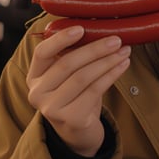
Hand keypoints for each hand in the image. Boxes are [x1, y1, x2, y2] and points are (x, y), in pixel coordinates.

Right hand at [27, 26, 130, 156]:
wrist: (78, 130)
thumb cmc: (75, 94)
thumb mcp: (68, 75)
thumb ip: (72, 54)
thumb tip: (97, 27)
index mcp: (34, 76)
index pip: (42, 53)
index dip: (61, 39)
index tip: (81, 28)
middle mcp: (37, 93)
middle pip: (67, 64)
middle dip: (94, 49)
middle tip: (116, 40)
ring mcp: (52, 108)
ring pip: (83, 77)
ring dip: (107, 61)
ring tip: (124, 51)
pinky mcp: (71, 119)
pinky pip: (94, 90)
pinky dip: (111, 75)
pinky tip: (123, 65)